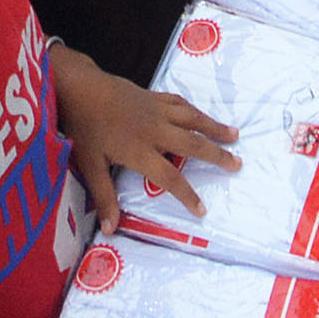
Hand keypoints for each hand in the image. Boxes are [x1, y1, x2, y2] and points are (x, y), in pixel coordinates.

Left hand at [56, 49, 242, 226]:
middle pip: (193, 144)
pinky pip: (180, 103)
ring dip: (214, 128)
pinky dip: (194, 110)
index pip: (170, 177)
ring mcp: (156, 111)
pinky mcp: (153, 97)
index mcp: (141, 150)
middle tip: (237, 164)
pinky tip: (201, 114)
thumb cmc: (84, 128)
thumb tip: (110, 230)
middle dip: (217, 155)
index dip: (187, 195)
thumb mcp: (89, 165)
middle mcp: (155, 130)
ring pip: (193, 119)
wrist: (81, 88)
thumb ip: (104, 197)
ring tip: (234, 135)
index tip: (201, 209)